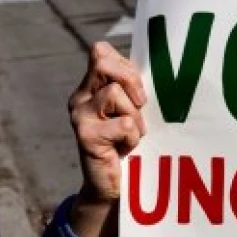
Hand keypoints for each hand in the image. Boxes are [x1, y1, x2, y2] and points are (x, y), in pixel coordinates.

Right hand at [68, 42, 146, 236]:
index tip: (138, 92)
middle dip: (131, 82)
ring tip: (131, 135)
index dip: (126, 66)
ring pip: (115, 94)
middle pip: (103, 62)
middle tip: (140, 107)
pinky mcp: (85, 135)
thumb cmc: (127, 145)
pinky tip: (126, 148)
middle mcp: (80, 97)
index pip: (102, 51)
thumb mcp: (132, 111)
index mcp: (90, 87)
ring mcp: (79, 115)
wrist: (112, 185)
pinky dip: (133, 137)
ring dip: (134, 117)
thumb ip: (133, 90)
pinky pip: (123, 124)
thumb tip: (157, 67)